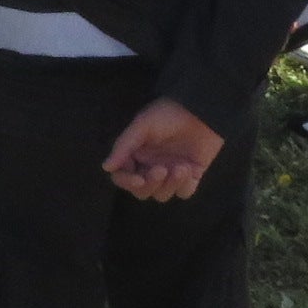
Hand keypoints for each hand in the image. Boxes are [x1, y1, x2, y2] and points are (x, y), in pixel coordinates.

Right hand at [102, 98, 225, 201]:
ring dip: (169, 184)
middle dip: (150, 184)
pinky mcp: (190, 177)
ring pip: (162, 195)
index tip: (138, 179)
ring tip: (179, 167)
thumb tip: (105, 167)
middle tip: (160, 169)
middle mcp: (150, 166)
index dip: (127, 181)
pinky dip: (184, 186)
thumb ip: (123, 146)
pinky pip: (183, 193)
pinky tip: (187, 169)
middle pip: (142, 191)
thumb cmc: (169, 114)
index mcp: (136, 154)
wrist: (202, 112)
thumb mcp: (142, 125)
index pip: (123, 176)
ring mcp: (170, 173)